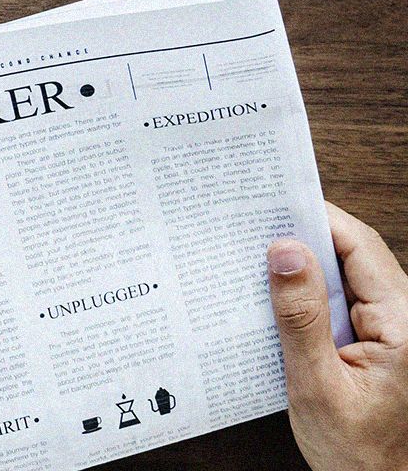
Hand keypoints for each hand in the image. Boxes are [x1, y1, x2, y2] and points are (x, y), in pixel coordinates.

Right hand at [268, 202, 407, 470]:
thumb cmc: (358, 455)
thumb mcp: (317, 386)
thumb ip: (301, 317)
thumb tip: (286, 251)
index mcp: (404, 324)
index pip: (360, 246)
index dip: (317, 217)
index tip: (274, 202)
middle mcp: (405, 319)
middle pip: (353, 253)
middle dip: (305, 236)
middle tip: (254, 224)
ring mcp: (393, 330)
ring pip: (346, 274)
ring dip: (305, 265)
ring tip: (257, 257)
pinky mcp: (379, 342)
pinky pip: (343, 300)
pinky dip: (310, 293)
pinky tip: (278, 297)